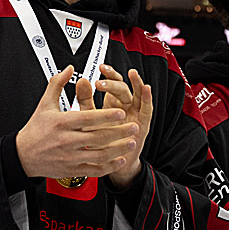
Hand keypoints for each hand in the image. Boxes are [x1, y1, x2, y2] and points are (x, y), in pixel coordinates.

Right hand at [15, 66, 138, 180]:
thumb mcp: (45, 104)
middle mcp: (67, 141)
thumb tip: (69, 69)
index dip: (106, 116)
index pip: (88, 119)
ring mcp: (71, 157)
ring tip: (132, 142)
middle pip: (98, 137)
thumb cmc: (36, 129)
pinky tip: (119, 159)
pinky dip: (109, 166)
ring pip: (100, 155)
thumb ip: (57, 84)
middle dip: (119, 132)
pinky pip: (95, 169)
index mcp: (61, 123)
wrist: (24, 155)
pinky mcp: (73, 169)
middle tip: (133, 126)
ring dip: (119, 149)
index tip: (121, 113)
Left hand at [95, 64, 153, 188]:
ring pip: (137, 95)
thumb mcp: (88, 118)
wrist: (104, 162)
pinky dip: (147, 98)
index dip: (109, 74)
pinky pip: (147, 109)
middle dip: (114, 82)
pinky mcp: (142, 125)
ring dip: (136, 83)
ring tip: (132, 74)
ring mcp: (135, 115)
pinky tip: (146, 89)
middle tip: (101, 83)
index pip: (113, 83)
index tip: (101, 67)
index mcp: (112, 103)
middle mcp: (124, 106)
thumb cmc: (96, 140)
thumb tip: (81, 80)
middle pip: (123, 88)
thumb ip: (85, 99)